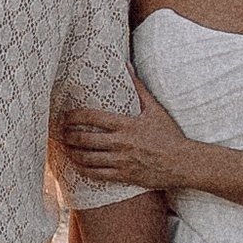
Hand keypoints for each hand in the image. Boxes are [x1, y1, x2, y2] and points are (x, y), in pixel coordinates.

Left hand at [61, 88, 199, 189]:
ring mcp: (121, 161)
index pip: (92, 118)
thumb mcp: (155, 109)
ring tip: (64, 147)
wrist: (182, 163)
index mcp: (127, 124)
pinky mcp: (124, 176)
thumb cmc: (169, 135)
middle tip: (59, 132)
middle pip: (84, 139)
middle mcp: (121, 143)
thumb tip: (127, 65)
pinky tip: (76, 165)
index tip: (65, 116)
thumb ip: (138, 88)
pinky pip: (96, 174)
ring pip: (87, 158)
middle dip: (67, 135)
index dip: (73, 116)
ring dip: (71, 152)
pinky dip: (82, 169)